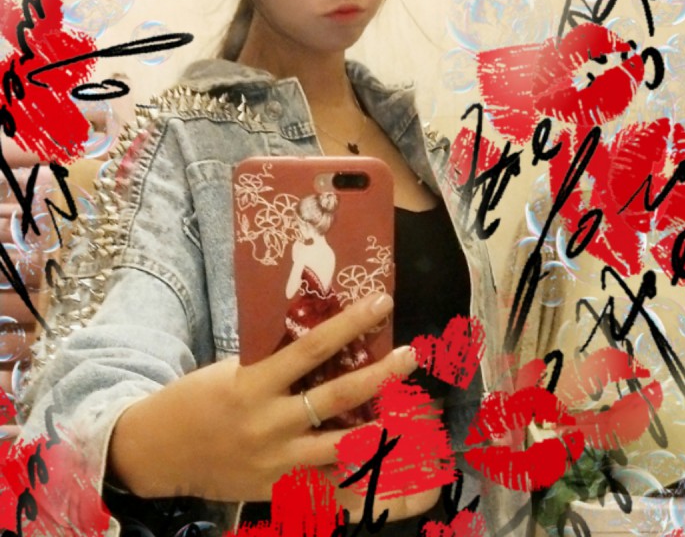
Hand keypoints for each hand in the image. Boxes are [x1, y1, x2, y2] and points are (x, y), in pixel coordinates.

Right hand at [108, 292, 416, 502]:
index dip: (349, 324)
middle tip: (410, 355)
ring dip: (383, 431)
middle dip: (380, 376)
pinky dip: (363, 483)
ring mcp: (277, 462)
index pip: (312, 348)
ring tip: (417, 416)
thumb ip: (274, 362)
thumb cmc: (196, 399)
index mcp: (254, 384)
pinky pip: (329, 490)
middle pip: (337, 398)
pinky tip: (394, 476)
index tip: (381, 304)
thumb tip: (322, 342)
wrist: (158, 453)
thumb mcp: (232, 371)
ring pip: (342, 449)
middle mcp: (270, 424)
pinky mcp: (279, 490)